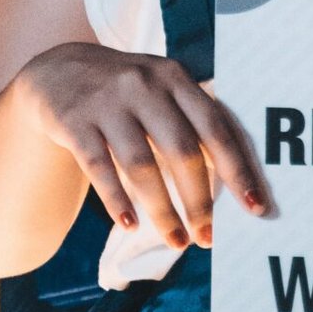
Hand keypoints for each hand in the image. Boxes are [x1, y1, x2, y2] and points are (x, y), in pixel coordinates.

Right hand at [18, 43, 267, 249]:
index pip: (216, 127)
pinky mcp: (75, 121)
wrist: (57, 69)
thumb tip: (233, 181)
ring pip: (142, 166)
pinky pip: (100, 168)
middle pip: (182, 150)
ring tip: (177, 242)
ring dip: (163, 211)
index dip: (237, 170)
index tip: (254, 208)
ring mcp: (107, 102)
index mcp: (175, 78)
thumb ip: (193, 120)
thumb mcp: (161, 87)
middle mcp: (144, 85)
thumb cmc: (126, 91)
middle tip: (208, 237)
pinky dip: (117, 201)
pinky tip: (131, 225)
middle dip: (199, 200)